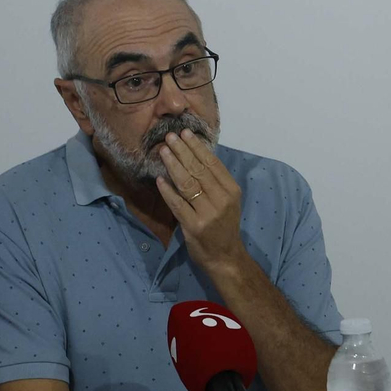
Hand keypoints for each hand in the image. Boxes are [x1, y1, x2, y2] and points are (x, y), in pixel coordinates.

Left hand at [155, 130, 248, 273]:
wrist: (225, 257)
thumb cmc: (224, 226)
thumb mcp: (227, 201)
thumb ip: (214, 182)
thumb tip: (194, 155)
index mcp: (231, 190)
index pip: (212, 163)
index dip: (197, 147)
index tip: (185, 133)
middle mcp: (221, 200)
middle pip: (199, 170)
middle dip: (183, 151)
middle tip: (169, 136)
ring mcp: (207, 213)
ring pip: (187, 184)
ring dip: (173, 165)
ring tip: (163, 151)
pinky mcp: (193, 226)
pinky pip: (177, 204)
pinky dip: (167, 191)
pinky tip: (159, 179)